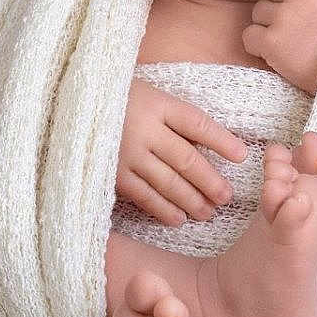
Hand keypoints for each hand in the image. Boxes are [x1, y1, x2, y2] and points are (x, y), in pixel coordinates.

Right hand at [114, 79, 249, 225]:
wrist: (74, 105)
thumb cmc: (122, 101)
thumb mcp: (151, 97)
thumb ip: (176, 119)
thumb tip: (214, 145)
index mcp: (158, 105)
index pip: (197, 123)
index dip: (221, 141)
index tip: (242, 156)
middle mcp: (144, 130)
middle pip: (186, 159)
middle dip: (210, 181)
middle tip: (226, 197)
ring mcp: (126, 153)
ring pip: (167, 182)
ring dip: (191, 200)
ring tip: (209, 213)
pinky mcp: (111, 174)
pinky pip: (143, 195)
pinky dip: (162, 209)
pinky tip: (179, 219)